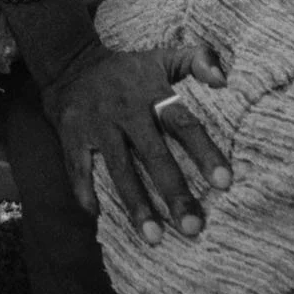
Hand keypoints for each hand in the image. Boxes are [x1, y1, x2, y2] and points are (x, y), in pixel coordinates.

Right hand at [43, 37, 230, 243]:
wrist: (68, 58)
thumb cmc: (126, 68)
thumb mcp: (162, 56)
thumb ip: (198, 59)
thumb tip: (225, 81)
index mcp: (152, 94)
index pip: (183, 125)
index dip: (204, 153)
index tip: (224, 183)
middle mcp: (127, 111)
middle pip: (154, 155)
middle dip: (174, 192)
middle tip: (193, 227)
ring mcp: (97, 124)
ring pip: (119, 169)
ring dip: (136, 204)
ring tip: (153, 238)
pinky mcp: (71, 134)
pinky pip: (78, 167)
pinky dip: (85, 191)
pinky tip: (99, 215)